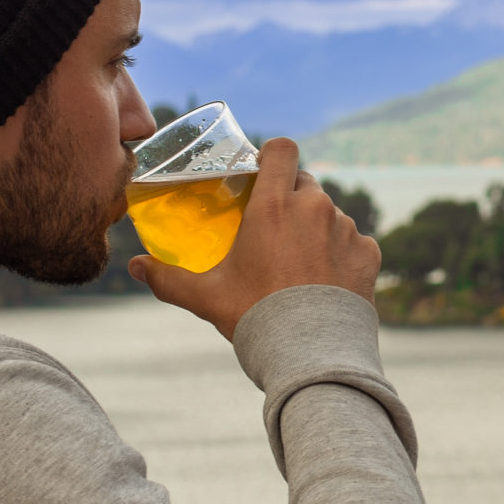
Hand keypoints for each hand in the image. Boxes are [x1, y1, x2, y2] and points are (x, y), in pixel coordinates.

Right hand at [129, 137, 380, 337]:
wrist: (312, 355)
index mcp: (275, 205)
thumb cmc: (256, 318)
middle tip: (275, 229)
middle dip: (291, 198)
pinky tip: (327, 281)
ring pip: (330, 214)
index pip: (282, 149)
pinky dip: (342, 255)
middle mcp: (315, 207)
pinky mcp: (368, 253)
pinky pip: (355, 242)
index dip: (273, 155)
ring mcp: (346, 229)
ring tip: (300, 264)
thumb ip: (168, 278)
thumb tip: (134, 267)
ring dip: (317, 228)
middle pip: (304, 182)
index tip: (262, 174)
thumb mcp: (206, 297)